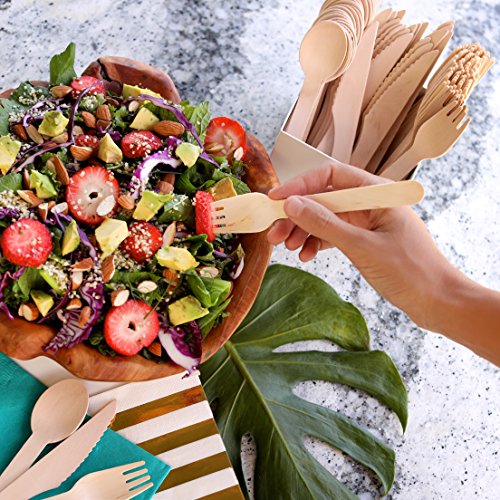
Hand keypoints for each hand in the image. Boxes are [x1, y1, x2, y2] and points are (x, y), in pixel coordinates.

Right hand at [267, 161, 457, 327]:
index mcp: (377, 193)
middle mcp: (370, 203)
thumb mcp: (362, 247)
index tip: (277, 199)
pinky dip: (317, 243)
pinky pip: (333, 234)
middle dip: (297, 214)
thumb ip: (325, 224)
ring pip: (325, 218)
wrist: (438, 302)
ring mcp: (367, 222)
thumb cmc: (414, 272)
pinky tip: (306, 254)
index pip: (331, 176)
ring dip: (303, 230)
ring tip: (286, 246)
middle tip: (275, 231)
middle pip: (324, 198)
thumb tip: (293, 205)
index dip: (300, 185)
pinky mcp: (364, 240)